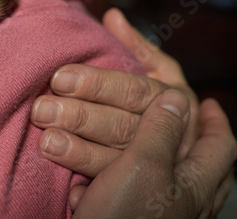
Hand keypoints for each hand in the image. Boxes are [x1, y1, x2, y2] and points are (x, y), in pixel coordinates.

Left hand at [31, 8, 197, 176]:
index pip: (130, 89)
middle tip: (42, 109)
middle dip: (80, 117)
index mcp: (167, 97)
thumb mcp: (159, 72)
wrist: (186, 145)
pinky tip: (69, 186)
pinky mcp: (139, 186)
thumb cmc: (160, 101)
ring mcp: (153, 162)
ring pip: (117, 158)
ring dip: (80, 151)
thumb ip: (137, 47)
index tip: (60, 78)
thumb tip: (112, 16)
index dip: (96, 84)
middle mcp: (165, 131)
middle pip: (121, 124)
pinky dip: (92, 186)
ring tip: (46, 140)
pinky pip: (116, 187)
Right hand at [73, 91, 235, 217]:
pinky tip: (85, 187)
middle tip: (170, 118)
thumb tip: (178, 97)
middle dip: (180, 137)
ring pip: (152, 178)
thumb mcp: (144, 166)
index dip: (215, 121)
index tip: (208, 103)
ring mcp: (156, 214)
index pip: (220, 145)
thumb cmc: (127, 217)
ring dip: (132, 157)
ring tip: (117, 145)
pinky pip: (123, 197)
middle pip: (194, 163)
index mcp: (195, 184)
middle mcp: (182, 201)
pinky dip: (106, 186)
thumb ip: (161, 131)